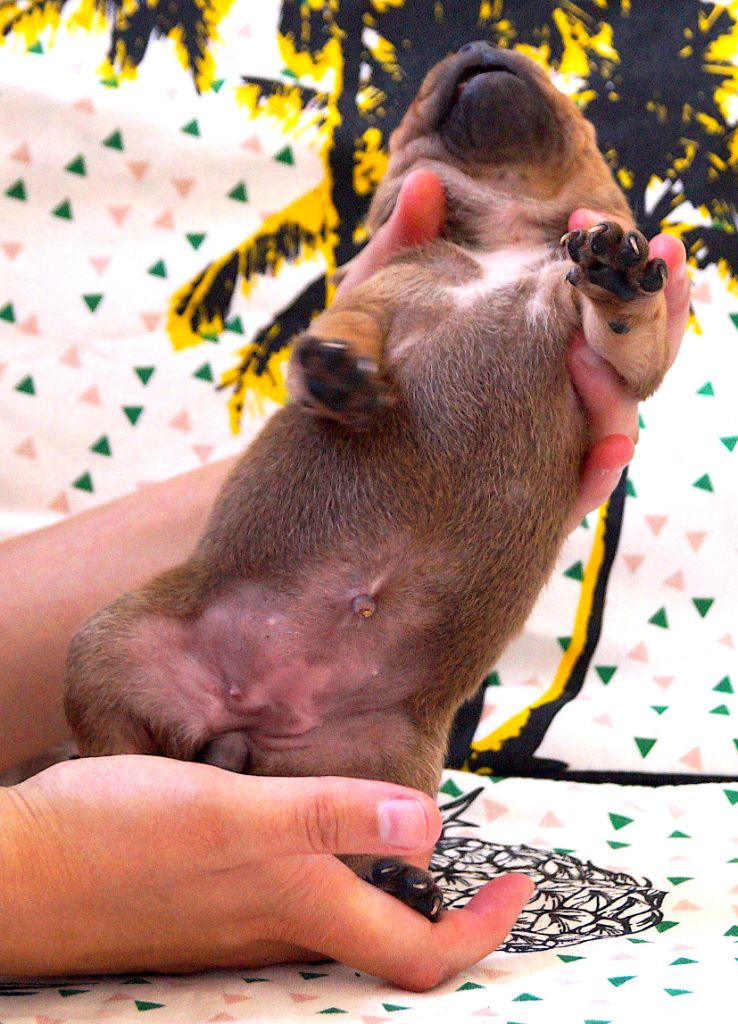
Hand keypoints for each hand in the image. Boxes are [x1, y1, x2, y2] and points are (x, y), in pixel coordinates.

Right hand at [1, 757, 532, 989]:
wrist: (20, 870)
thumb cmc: (117, 840)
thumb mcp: (230, 812)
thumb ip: (327, 818)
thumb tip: (430, 825)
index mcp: (296, 907)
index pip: (417, 954)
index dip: (479, 932)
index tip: (518, 888)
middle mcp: (276, 929)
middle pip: (386, 944)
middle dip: (444, 912)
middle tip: (474, 863)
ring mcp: (240, 922)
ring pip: (340, 922)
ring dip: (388, 886)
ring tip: (410, 834)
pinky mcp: (207, 903)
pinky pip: (293, 899)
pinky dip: (331, 870)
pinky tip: (316, 826)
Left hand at [340, 174, 688, 529]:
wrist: (329, 448)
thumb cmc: (355, 372)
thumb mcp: (370, 309)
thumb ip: (400, 251)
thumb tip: (425, 184)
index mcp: (525, 335)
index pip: (589, 298)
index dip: (610, 257)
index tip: (585, 219)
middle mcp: (548, 384)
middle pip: (626, 352)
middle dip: (651, 309)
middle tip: (655, 261)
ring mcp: (545, 438)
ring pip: (616, 415)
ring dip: (624, 387)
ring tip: (597, 359)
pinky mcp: (534, 496)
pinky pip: (582, 485)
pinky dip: (599, 468)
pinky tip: (605, 449)